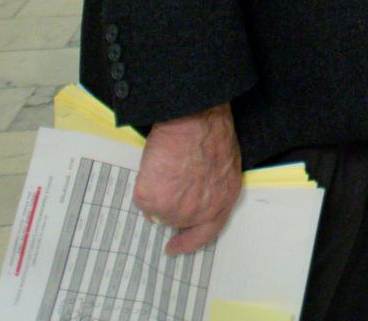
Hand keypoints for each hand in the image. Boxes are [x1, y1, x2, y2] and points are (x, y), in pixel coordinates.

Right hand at [136, 103, 240, 254]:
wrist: (195, 119)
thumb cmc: (213, 131)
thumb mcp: (224, 163)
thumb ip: (211, 187)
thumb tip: (194, 192)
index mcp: (223, 200)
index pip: (206, 232)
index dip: (189, 242)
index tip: (174, 248)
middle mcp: (201, 212)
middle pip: (179, 221)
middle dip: (171, 208)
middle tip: (162, 196)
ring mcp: (176, 209)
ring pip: (158, 210)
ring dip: (158, 193)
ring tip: (164, 167)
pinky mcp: (153, 201)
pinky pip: (142, 198)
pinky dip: (144, 183)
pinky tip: (153, 167)